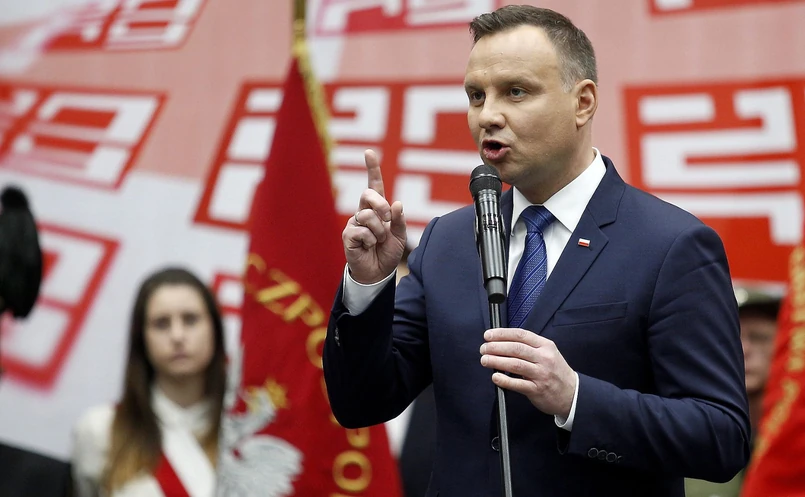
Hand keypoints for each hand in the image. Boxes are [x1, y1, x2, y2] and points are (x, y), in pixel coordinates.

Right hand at [343, 149, 406, 283]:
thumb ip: (399, 221)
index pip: (374, 186)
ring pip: (367, 216)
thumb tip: (397, 203)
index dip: (372, 169)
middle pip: (368, 195)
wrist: (378, 273)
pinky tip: (369, 247)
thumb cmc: (388, 253)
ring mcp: (354, 223)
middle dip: (381, 205)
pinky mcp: (348, 235)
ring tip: (378, 242)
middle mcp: (363, 212)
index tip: (369, 152)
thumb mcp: (399, 236)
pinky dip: (371, 241)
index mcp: (377, 209)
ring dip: (379, 231)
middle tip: (388, 220)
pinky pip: (362, 231)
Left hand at [480, 328, 575, 417]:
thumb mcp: (547, 353)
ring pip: (515, 364)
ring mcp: (541, 374)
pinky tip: (495, 377)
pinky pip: (518, 384)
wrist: (572, 393)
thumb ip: (529, 347)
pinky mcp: (537, 389)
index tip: (488, 335)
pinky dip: (505, 380)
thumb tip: (502, 343)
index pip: (520, 335)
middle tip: (483, 348)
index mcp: (545, 346)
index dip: (502, 334)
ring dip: (497, 361)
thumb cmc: (555, 372)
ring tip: (485, 360)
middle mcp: (544, 358)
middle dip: (496, 347)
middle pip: (516, 348)